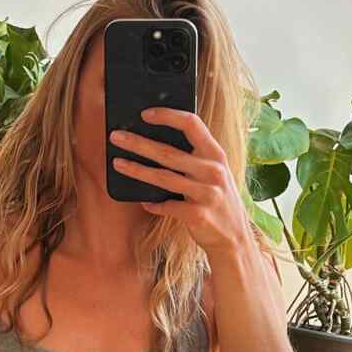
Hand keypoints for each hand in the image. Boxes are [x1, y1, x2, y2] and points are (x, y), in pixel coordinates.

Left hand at [108, 107, 249, 254]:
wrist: (235, 237)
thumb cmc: (218, 200)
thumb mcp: (214, 173)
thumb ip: (195, 157)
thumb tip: (156, 141)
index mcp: (216, 155)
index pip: (192, 124)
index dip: (167, 115)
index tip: (145, 114)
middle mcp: (213, 171)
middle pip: (169, 152)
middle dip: (138, 143)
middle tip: (116, 136)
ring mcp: (207, 194)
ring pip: (163, 178)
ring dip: (137, 170)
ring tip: (117, 163)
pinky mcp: (198, 216)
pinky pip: (166, 206)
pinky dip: (153, 204)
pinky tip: (143, 201)